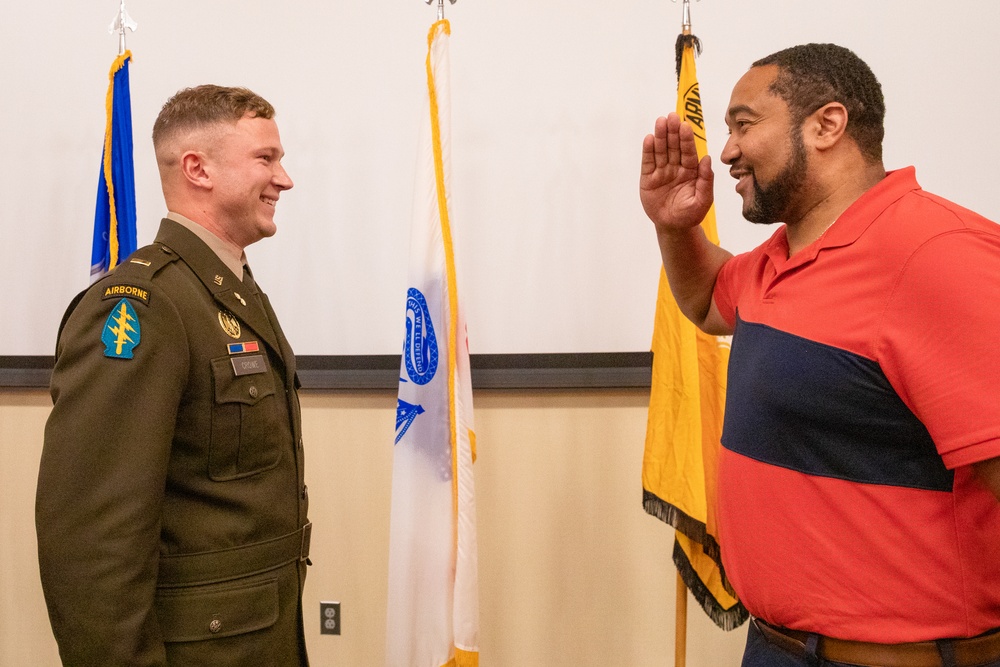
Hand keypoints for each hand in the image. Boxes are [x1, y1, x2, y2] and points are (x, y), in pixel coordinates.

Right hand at [640, 113, 714, 232]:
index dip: (686, 139)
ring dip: (660, 136)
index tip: (685, 126)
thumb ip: (706, 180)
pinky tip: (649, 139)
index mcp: (691, 171)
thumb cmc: (690, 215)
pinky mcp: (648, 179)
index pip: (688, 152)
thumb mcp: (703, 200)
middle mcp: (676, 168)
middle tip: (671, 116)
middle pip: (674, 147)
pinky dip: (648, 151)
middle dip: (673, 132)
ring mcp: (661, 172)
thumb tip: (707, 159)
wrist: (673, 228)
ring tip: (660, 122)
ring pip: (661, 151)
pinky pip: (648, 163)